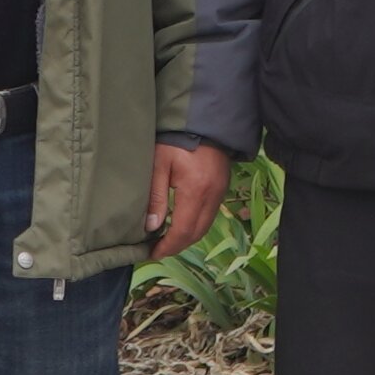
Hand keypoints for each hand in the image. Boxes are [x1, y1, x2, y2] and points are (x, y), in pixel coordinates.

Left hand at [148, 139, 230, 253]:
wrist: (204, 121)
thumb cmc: (176, 141)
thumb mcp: (159, 165)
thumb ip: (155, 197)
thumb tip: (152, 227)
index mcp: (195, 190)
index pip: (183, 230)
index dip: (168, 246)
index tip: (152, 253)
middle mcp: (212, 196)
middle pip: (196, 233)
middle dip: (177, 246)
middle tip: (158, 250)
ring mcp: (220, 192)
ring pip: (205, 227)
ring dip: (187, 238)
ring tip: (167, 240)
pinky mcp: (222, 188)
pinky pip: (210, 216)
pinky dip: (195, 226)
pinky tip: (181, 223)